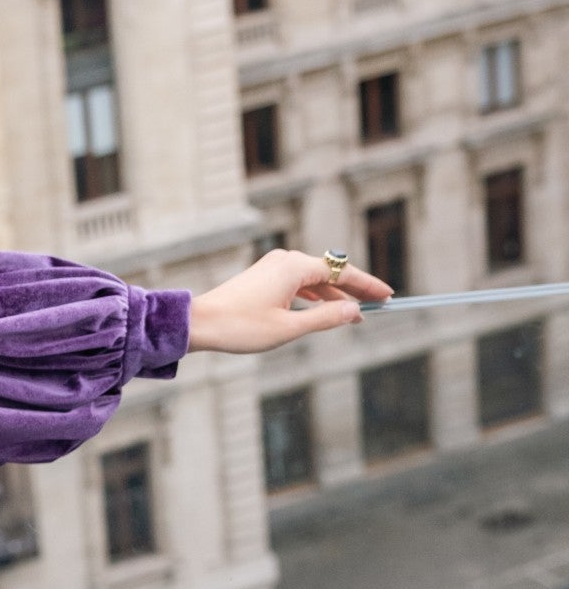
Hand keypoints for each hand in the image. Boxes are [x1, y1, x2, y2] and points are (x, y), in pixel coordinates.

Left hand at [187, 249, 389, 354]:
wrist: (200, 323)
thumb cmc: (240, 327)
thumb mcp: (289, 328)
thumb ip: (326, 318)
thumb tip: (355, 311)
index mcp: (295, 267)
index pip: (343, 272)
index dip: (368, 285)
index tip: (389, 296)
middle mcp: (286, 260)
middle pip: (331, 272)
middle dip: (355, 289)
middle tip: (380, 304)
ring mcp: (273, 267)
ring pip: (315, 279)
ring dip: (335, 295)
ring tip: (355, 312)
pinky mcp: (264, 276)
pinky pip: (299, 283)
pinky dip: (316, 295)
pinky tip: (324, 307)